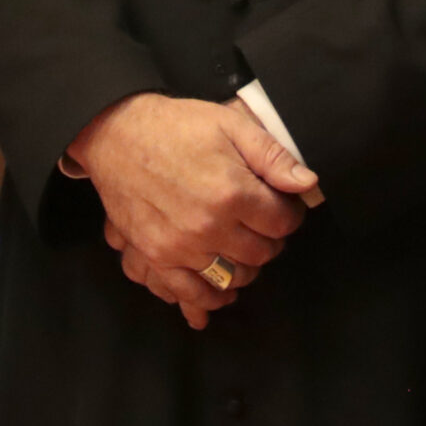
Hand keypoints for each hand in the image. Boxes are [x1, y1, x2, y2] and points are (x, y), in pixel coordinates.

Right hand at [68, 93, 316, 324]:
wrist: (117, 134)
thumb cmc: (176, 126)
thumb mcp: (230, 125)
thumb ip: (272, 156)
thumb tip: (308, 184)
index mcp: (232, 192)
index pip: (282, 223)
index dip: (289, 214)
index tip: (283, 206)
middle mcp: (209, 227)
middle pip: (261, 253)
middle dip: (270, 239)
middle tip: (262, 223)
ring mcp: (181, 247)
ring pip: (232, 277)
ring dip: (245, 267)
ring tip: (242, 248)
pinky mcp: (156, 256)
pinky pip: (189, 293)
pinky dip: (208, 299)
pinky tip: (220, 293)